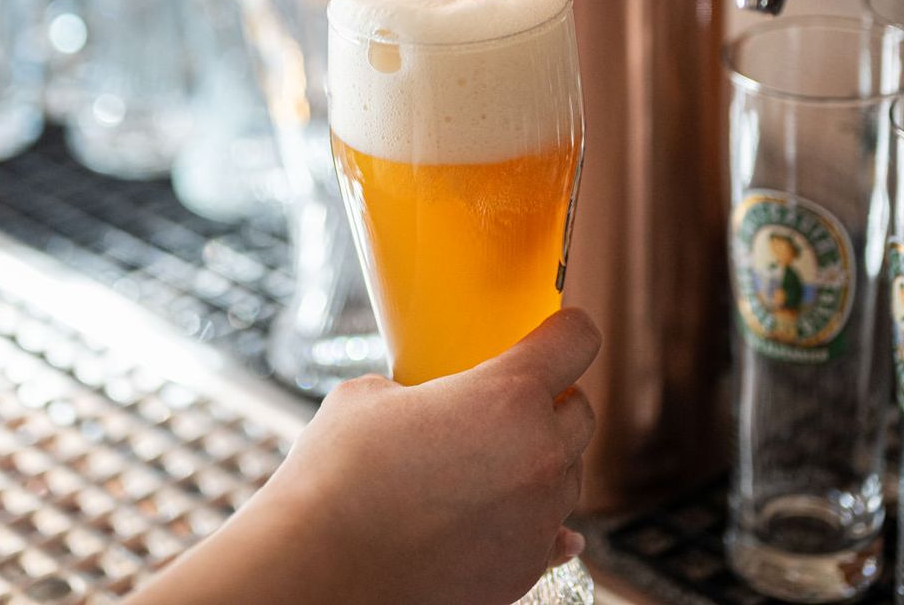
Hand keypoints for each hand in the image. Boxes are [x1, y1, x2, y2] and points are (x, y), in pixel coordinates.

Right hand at [128, 310, 599, 604]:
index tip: (558, 333)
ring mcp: (540, 518)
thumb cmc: (336, 477)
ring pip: (567, 476)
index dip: (567, 331)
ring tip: (489, 468)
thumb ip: (419, 391)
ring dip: (541, 464)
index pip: (577, 340)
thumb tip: (422, 407)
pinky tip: (504, 517)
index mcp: (508, 396)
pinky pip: (554, 534)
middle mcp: (540, 455)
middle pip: (581, 413)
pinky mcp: (527, 569)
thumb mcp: (369, 397)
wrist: (322, 572)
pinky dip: (533, 520)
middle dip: (552, 404)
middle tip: (509, 407)